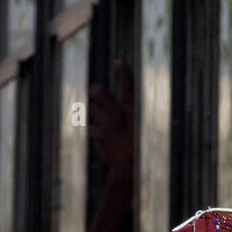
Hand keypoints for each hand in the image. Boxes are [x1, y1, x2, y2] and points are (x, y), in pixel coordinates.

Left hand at [88, 60, 134, 181]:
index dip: (123, 71)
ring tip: (103, 124)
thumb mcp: (142, 134)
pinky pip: (90, 127)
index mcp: (134, 112)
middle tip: (96, 94)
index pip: (129, 86)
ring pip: (92, 108)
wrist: (129, 170)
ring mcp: (108, 123)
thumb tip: (122, 111)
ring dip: (95, 113)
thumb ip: (131, 121)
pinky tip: (101, 140)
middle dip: (96, 92)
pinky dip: (93, 132)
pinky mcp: (99, 134)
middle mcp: (120, 113)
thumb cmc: (139, 154)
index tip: (118, 61)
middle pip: (99, 91)